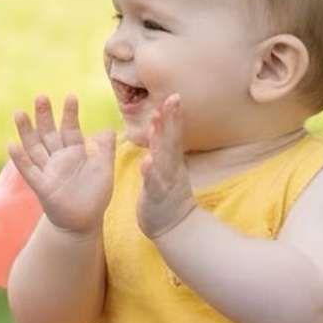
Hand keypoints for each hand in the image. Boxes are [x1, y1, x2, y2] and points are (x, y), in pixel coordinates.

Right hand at [8, 93, 116, 235]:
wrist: (84, 221)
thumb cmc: (95, 195)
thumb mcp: (104, 170)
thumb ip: (105, 150)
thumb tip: (110, 129)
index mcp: (75, 152)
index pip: (70, 128)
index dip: (70, 114)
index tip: (71, 96)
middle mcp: (58, 158)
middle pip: (48, 133)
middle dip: (44, 116)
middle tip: (41, 97)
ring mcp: (48, 171)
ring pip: (34, 147)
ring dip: (26, 131)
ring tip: (19, 113)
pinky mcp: (41, 186)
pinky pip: (28, 171)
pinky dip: (20, 159)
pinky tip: (11, 145)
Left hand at [137, 95, 196, 239]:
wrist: (175, 226)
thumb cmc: (167, 196)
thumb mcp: (168, 169)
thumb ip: (166, 150)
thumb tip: (162, 129)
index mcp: (171, 160)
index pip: (173, 134)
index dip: (173, 116)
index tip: (173, 95)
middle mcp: (171, 167)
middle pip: (171, 140)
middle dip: (171, 119)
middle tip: (172, 98)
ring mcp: (165, 181)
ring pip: (163, 157)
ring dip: (160, 139)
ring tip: (157, 122)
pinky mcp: (156, 196)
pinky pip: (154, 182)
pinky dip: (151, 171)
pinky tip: (147, 161)